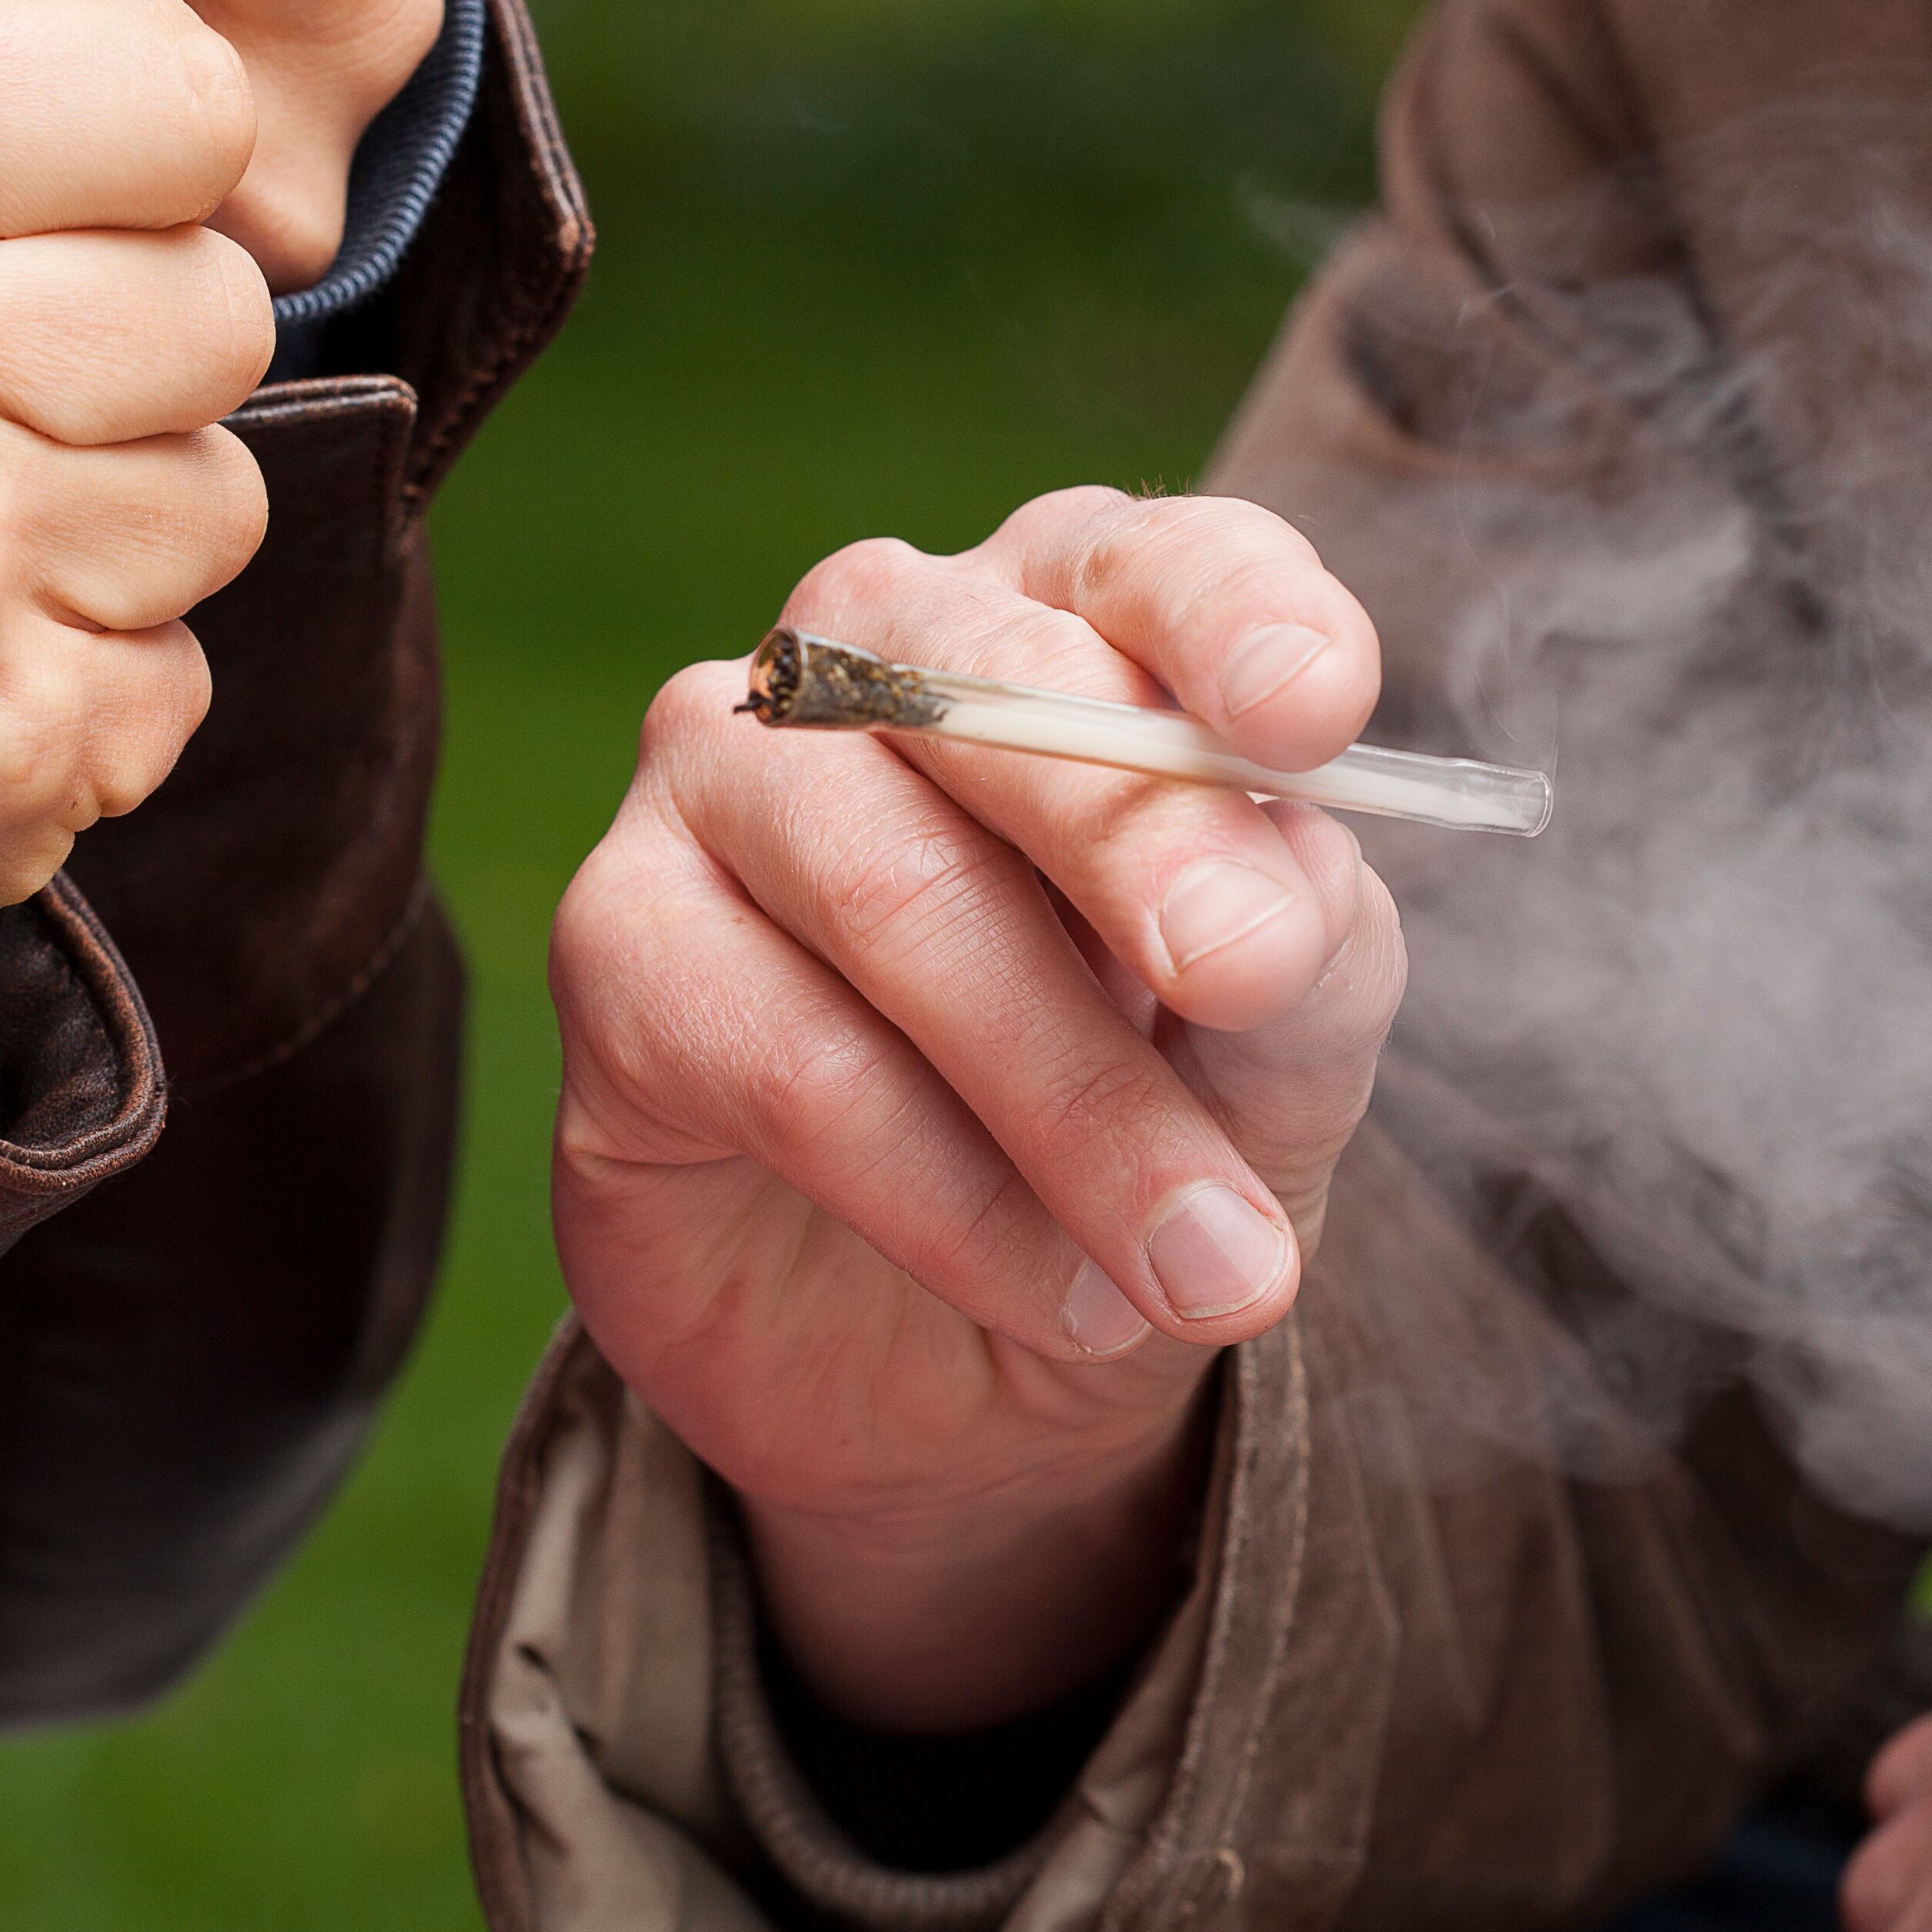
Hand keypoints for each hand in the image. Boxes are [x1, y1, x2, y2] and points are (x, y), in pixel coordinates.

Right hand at [550, 489, 1407, 1730]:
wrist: (970, 1367)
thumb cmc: (1144, 1130)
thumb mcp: (1281, 1062)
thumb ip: (1312, 961)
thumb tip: (1290, 886)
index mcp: (1079, 624)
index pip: (1161, 564)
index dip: (1236, 619)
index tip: (1312, 714)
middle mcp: (884, 654)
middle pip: (998, 689)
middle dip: (1140, 842)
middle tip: (1251, 981)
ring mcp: (722, 778)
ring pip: (899, 895)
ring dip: (1078, 1104)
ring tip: (1205, 1268)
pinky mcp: (619, 940)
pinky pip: (789, 1059)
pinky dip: (949, 1198)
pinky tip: (1055, 1294)